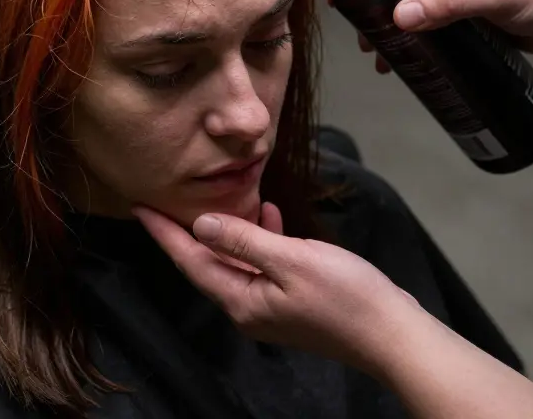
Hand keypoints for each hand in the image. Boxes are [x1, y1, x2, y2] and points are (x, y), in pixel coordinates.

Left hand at [135, 203, 423, 375]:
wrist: (393, 335)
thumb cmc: (346, 297)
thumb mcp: (291, 260)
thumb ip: (244, 240)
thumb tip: (201, 225)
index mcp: (241, 300)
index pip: (190, 261)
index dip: (163, 233)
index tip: (139, 207)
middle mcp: (248, 307)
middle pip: (207, 262)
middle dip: (186, 230)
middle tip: (164, 198)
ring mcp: (270, 307)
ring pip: (236, 261)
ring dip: (227, 230)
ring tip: (215, 196)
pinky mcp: (292, 301)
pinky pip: (263, 264)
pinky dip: (261, 238)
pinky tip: (270, 213)